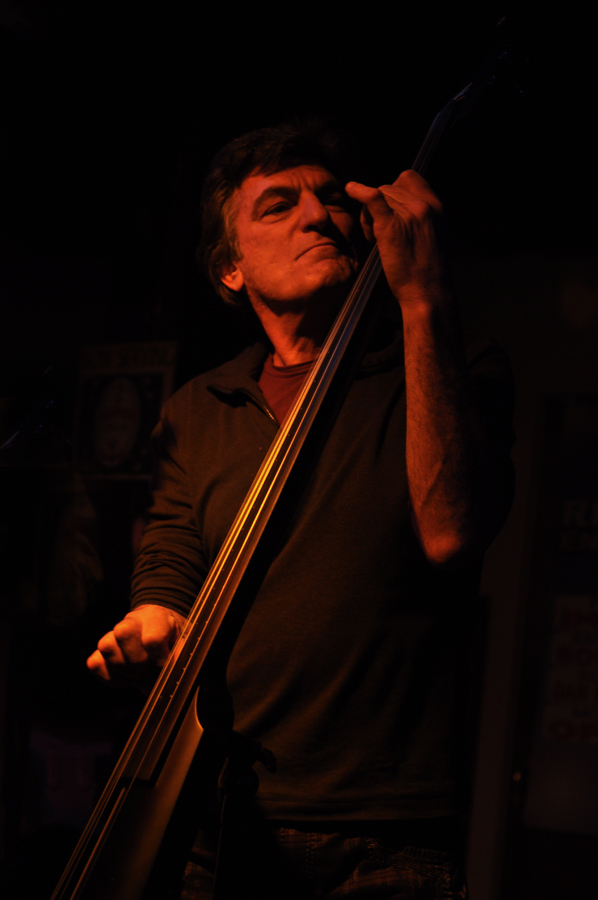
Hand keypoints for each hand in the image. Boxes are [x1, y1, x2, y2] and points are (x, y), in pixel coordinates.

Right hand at [87, 604, 185, 689]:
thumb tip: (177, 664)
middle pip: (123, 634)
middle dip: (139, 662)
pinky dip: (109, 676)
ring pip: (107, 646)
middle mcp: (132, 620)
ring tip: (140, 674)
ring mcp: (113, 634)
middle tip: (152, 672)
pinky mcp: (101, 651)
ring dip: (124, 668)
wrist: (160, 633)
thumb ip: (184, 651)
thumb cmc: (174, 639)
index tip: (168, 668)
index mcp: (156, 616)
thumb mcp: (186, 641)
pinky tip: (126, 677)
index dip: (160, 659)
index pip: (151, 637)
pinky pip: (95, 663)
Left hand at [345, 170, 446, 305]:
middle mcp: (424, 205)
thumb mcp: (431, 233)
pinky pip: (373, 198)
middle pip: (390, 187)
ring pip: (379, 195)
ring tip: (375, 237)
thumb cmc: (426, 270)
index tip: (389, 208)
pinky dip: (359, 192)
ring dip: (371, 213)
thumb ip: (419, 216)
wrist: (427, 291)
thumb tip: (398, 206)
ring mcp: (408, 213)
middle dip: (381, 205)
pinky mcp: (390, 225)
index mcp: (436, 206)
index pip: (409, 178)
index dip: (394, 190)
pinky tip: (351, 189)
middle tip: (379, 230)